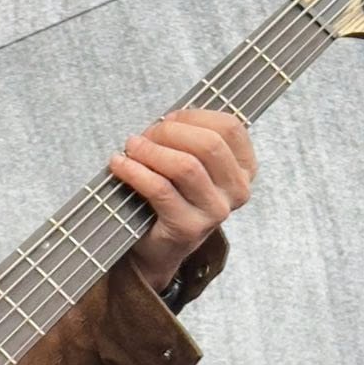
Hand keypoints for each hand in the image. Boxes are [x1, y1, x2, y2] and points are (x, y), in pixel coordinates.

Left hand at [107, 107, 255, 291]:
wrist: (158, 248)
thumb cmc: (172, 197)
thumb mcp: (190, 164)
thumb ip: (188, 139)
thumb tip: (166, 121)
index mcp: (244, 169)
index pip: (230, 128)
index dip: (195, 116)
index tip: (169, 119)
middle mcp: (237, 192)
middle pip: (209, 145)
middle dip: (170, 132)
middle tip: (143, 136)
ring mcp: (215, 213)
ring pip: (186, 167)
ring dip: (151, 151)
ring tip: (130, 148)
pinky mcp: (188, 228)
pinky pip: (160, 189)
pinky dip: (135, 172)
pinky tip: (119, 165)